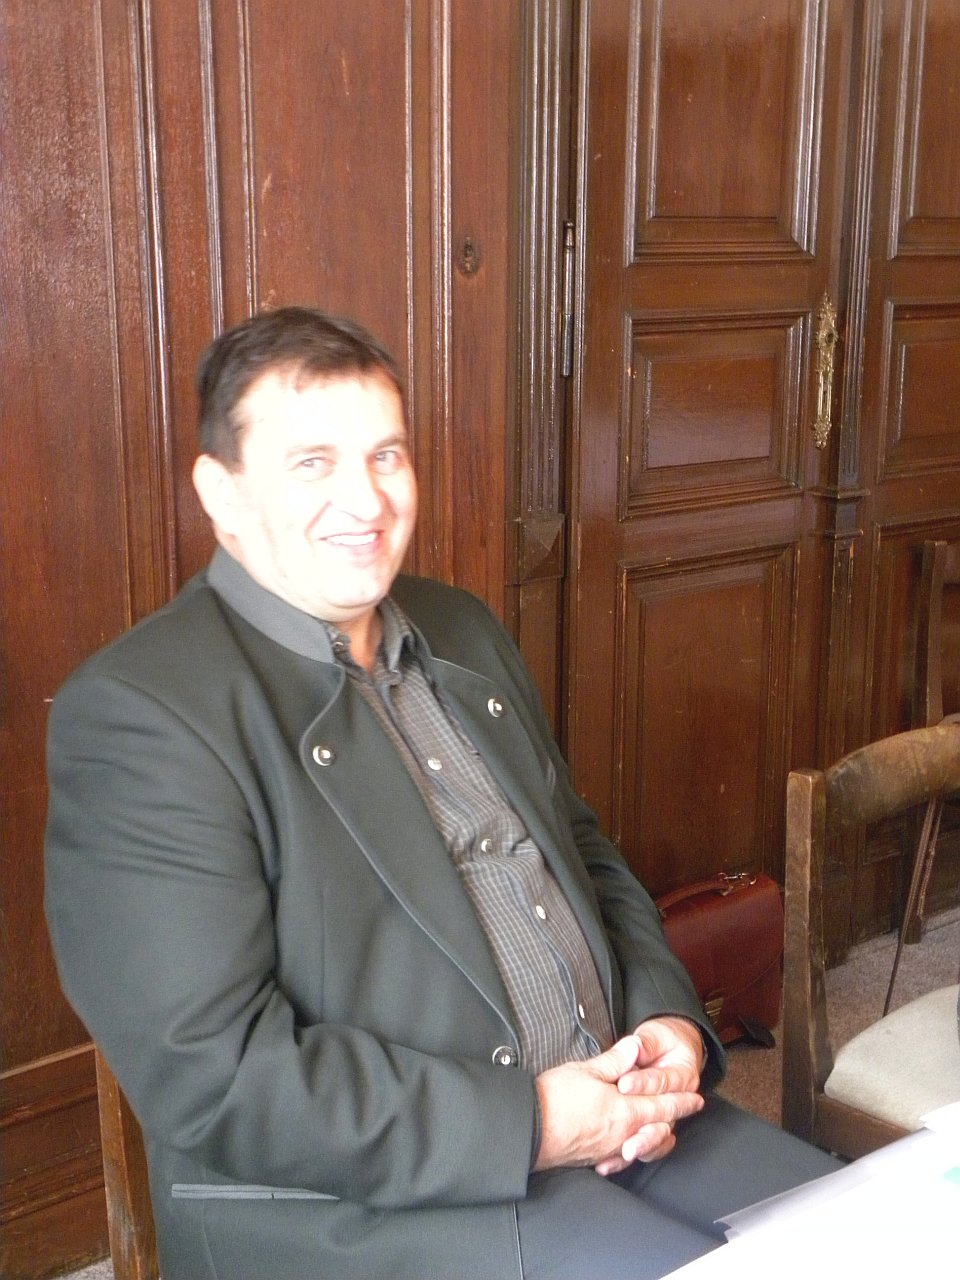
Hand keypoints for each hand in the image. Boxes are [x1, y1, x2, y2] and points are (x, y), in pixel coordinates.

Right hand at [533, 1034, 703, 1174]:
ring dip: (658, 1135)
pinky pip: (623, 1157)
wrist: (529, 1131)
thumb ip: (614, 1061)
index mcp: (625, 1110)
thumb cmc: (555, 1098)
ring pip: (644, 1144)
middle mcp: (623, 1133)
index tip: (696, 1098)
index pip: (662, 1104)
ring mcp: (609, 1149)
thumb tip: (636, 1047)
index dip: (681, 1100)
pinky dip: (634, 1150)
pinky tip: (630, 1147)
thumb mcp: (586, 1070)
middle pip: (659, 1127)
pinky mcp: (594, 1158)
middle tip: (689, 1109)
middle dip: (675, 1117)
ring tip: (665, 1129)